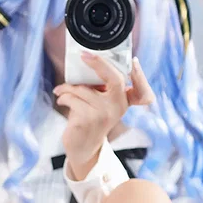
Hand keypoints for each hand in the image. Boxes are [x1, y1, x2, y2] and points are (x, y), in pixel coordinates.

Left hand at [54, 53, 154, 179]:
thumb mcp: (102, 103)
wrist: (83, 147)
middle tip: (84, 55)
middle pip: (115, 79)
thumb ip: (102, 87)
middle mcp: (118, 108)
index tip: (134, 61)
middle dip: (99, 63)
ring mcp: (104, 114)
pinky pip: (72, 98)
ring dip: (68, 88)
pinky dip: (63, 96)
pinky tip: (61, 100)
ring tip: (62, 91)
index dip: (140, 75)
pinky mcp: (88, 120)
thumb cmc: (90, 118)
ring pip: (83, 89)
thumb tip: (88, 60)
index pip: (141, 90)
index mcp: (124, 102)